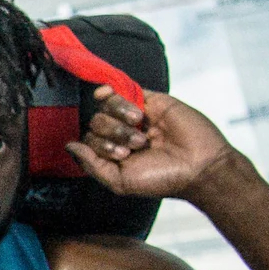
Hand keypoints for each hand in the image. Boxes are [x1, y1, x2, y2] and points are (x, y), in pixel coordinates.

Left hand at [65, 87, 249, 201]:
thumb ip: (92, 164)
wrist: (199, 165)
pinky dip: (112, 92)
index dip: (99, 145)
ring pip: (107, 105)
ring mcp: (138, 116)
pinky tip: (107, 94)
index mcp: (115, 153)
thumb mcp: (119, 180)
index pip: (90, 140)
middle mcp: (123, 134)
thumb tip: (69, 145)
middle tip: (137, 145)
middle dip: (112, 133)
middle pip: (97, 122)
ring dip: (119, 117)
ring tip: (142, 132)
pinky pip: (125, 89)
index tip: (123, 155)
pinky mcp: (153, 101)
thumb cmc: (162, 178)